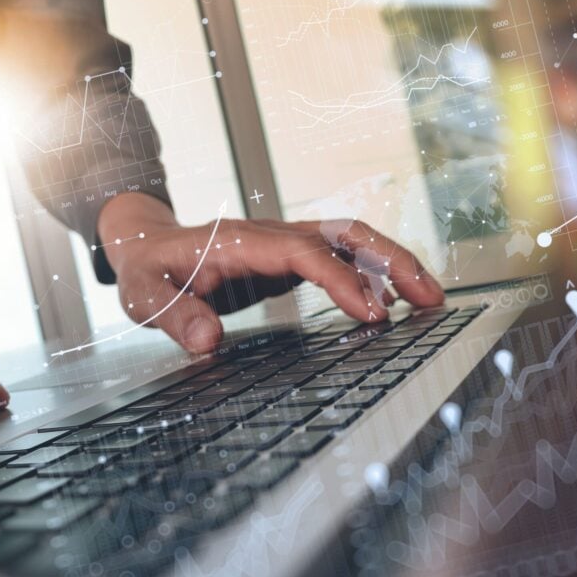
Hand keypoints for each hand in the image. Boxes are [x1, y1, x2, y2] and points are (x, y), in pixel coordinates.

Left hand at [98, 193, 445, 353]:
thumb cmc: (147, 271)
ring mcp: (282, 242)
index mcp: (239, 242)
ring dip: (392, 263)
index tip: (373, 314)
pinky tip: (392, 302)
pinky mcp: (287, 257)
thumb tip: (207, 342)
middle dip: (391, 262)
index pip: (303, 253)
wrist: (145, 244)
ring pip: (349, 240)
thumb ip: (174, 317)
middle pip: (343, 234)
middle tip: (430, 299)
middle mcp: (269, 235)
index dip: (342, 280)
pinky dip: (372, 273)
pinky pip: (339, 257)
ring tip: (431, 300)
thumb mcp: (146, 297)